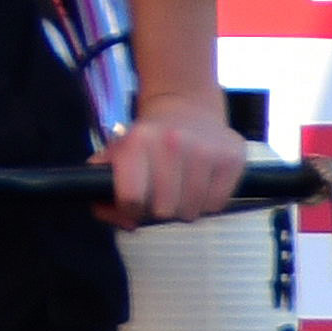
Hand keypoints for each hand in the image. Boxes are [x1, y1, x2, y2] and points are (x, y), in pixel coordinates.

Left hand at [107, 89, 248, 229]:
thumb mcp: (114, 156)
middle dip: (158, 209)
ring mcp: (205, 149)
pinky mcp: (232, 157)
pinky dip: (207, 203)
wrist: (187, 108)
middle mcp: (172, 142)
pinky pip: (216, 205)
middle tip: (160, 193)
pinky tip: (200, 183)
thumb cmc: (146, 142)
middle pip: (162, 211)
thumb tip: (126, 222)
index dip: (130, 209)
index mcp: (137, 141)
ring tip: (180, 187)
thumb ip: (100, 190)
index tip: (134, 202)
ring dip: (184, 208)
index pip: (131, 200)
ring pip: (191, 212)